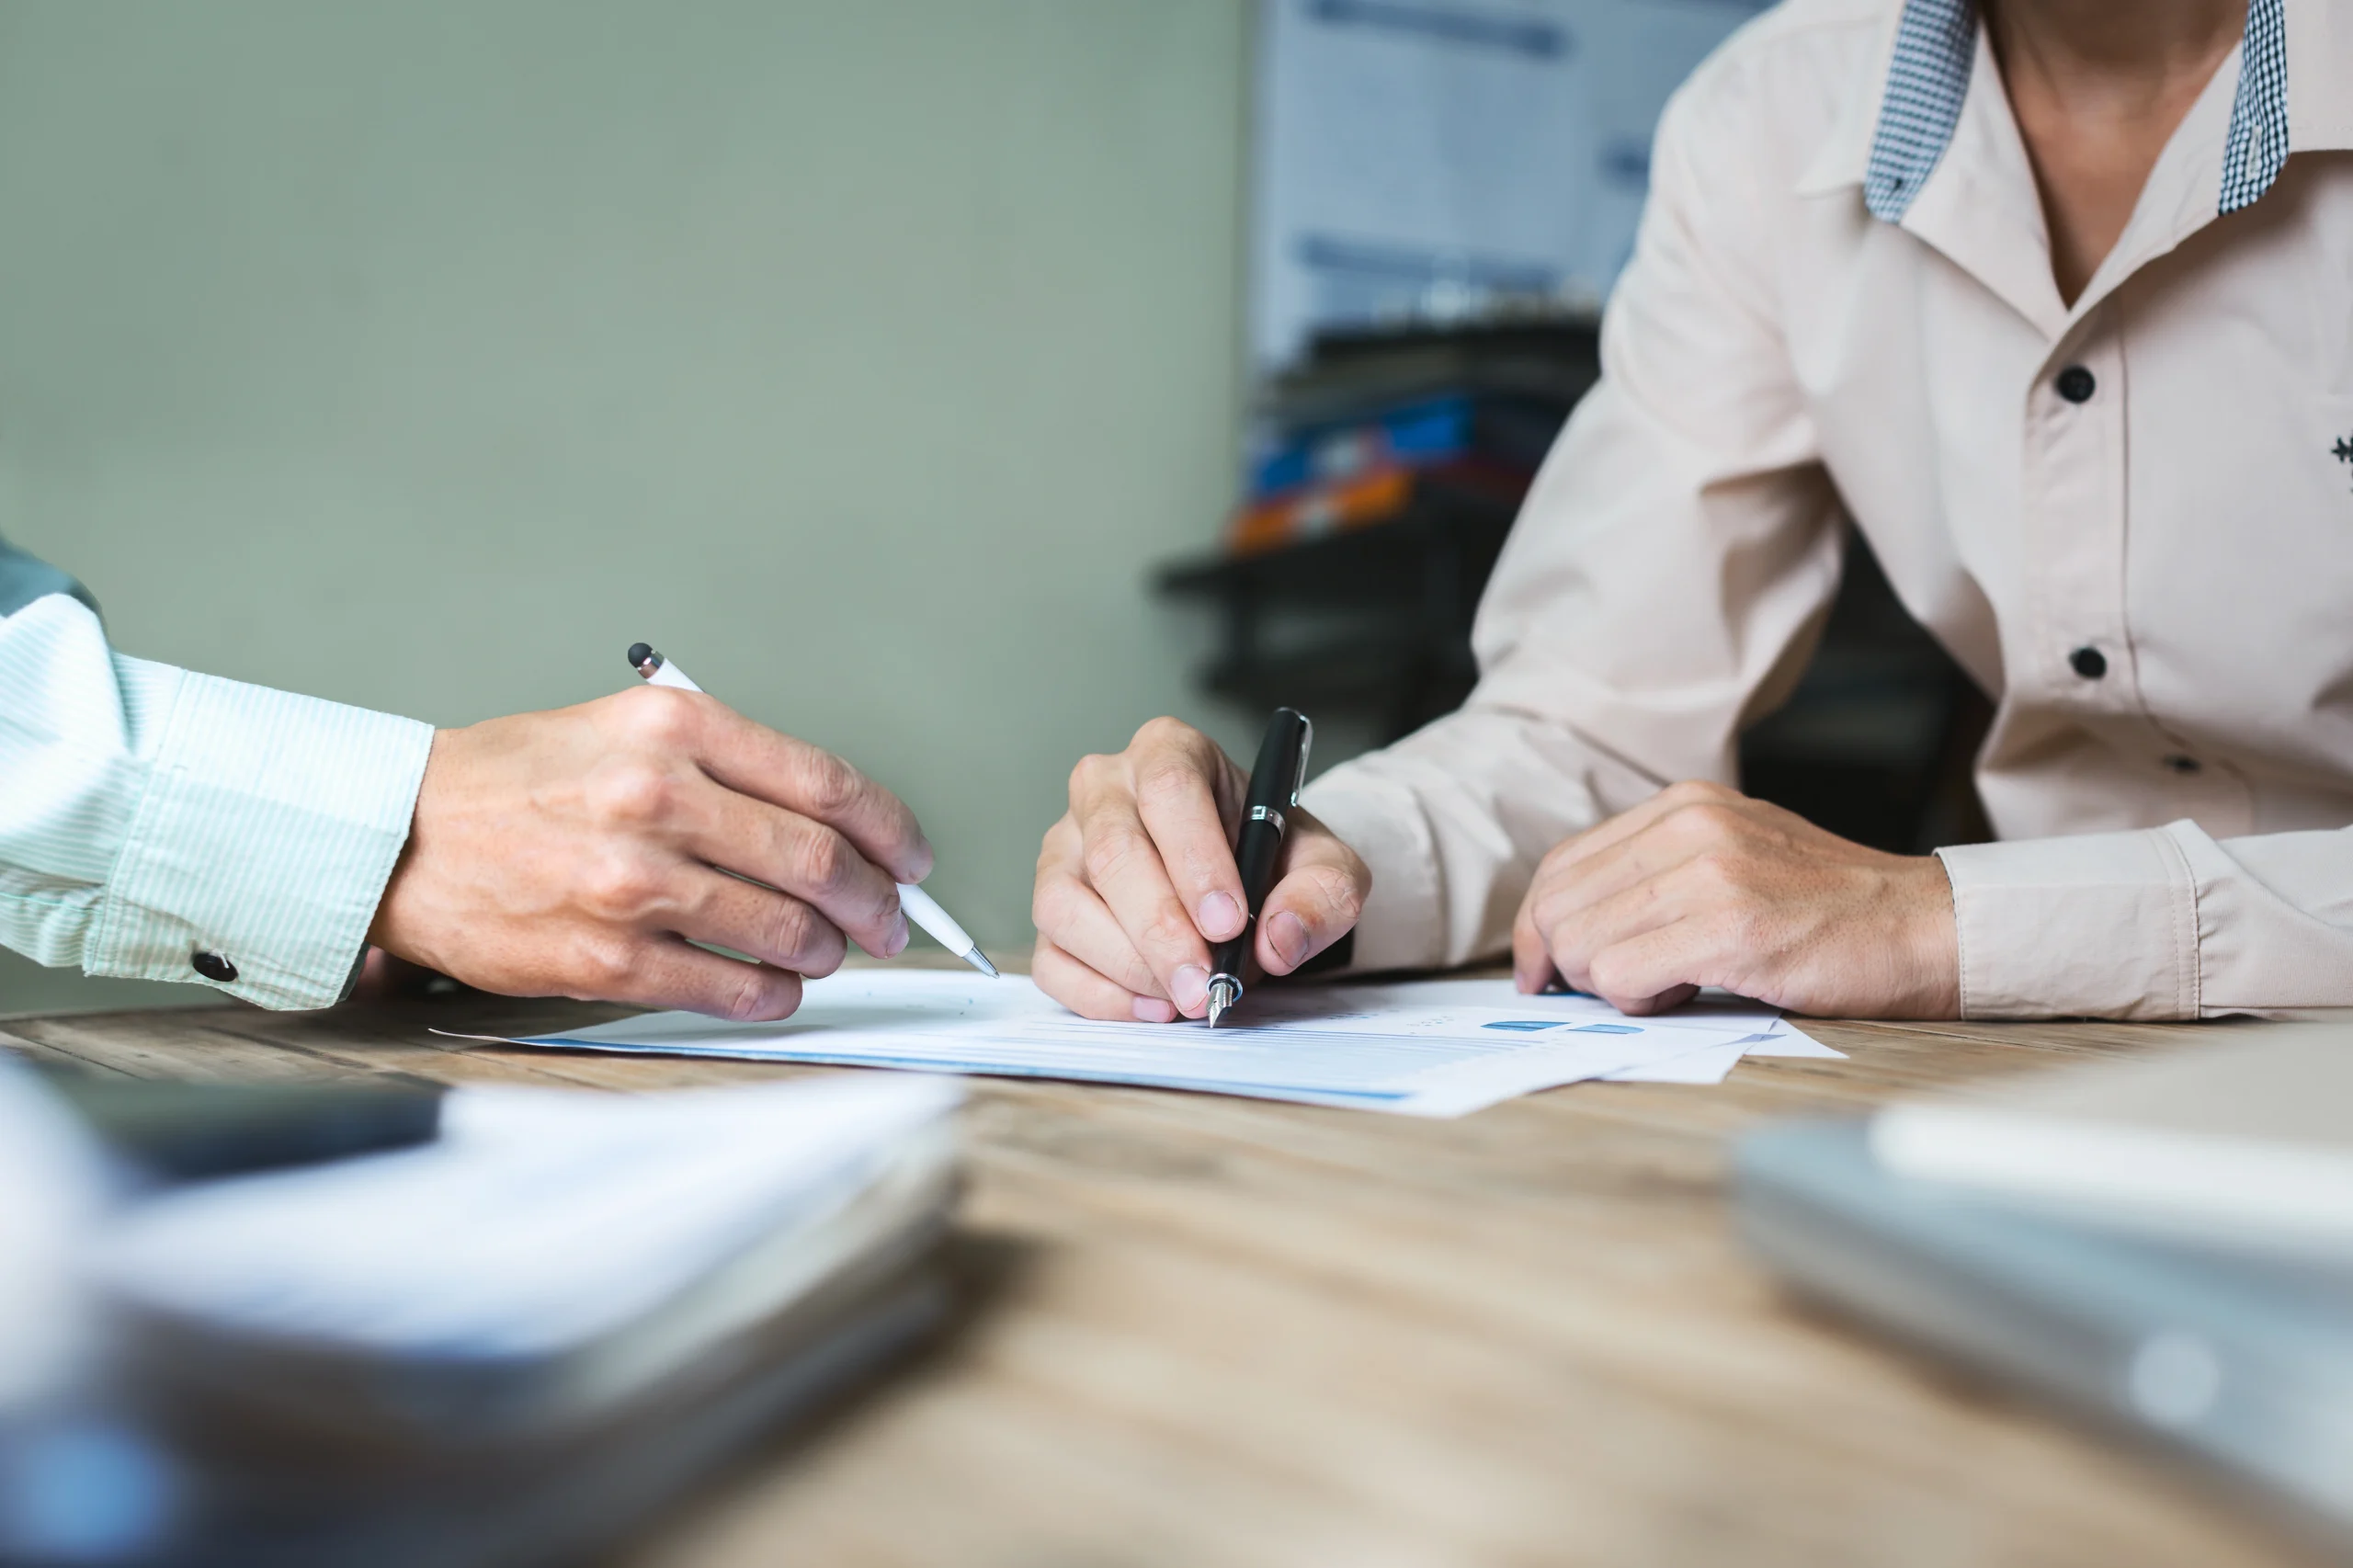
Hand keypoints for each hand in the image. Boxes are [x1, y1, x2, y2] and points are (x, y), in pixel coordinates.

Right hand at [369, 686, 932, 1019]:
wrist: (399, 836)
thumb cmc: (517, 782)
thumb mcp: (625, 729)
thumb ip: (728, 767)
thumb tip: (837, 828)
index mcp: (674, 727)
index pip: (828, 783)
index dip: (892, 830)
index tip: (911, 859)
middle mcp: (658, 797)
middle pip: (822, 861)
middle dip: (877, 903)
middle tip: (889, 921)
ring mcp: (633, 883)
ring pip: (787, 930)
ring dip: (827, 951)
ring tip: (825, 952)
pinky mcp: (607, 959)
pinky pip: (730, 987)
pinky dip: (772, 994)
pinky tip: (774, 986)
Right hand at [1032, 717, 1369, 1020]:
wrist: (1243, 884)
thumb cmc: (1269, 858)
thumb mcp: (1324, 867)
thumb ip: (1322, 894)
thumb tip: (1278, 939)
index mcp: (1170, 752)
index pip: (1169, 790)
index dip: (1195, 859)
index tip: (1227, 922)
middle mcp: (1105, 789)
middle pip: (1113, 852)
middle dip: (1160, 929)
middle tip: (1205, 982)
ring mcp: (1066, 848)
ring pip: (1064, 905)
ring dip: (1127, 964)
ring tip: (1186, 996)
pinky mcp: (1049, 909)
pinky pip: (1050, 957)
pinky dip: (1099, 995)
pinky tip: (1154, 1006)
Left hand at [1511, 780, 1957, 1017]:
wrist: (1924, 928)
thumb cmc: (1829, 909)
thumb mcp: (1736, 853)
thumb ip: (1659, 869)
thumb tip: (1569, 922)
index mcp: (1683, 804)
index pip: (1562, 866)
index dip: (1537, 926)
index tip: (1539, 969)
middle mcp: (1689, 825)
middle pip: (1560, 907)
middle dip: (1567, 964)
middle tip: (1614, 990)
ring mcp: (1709, 873)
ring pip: (1583, 945)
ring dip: (1611, 985)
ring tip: (1672, 983)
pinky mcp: (1729, 928)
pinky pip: (1622, 976)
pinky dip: (1639, 1000)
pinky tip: (1687, 993)